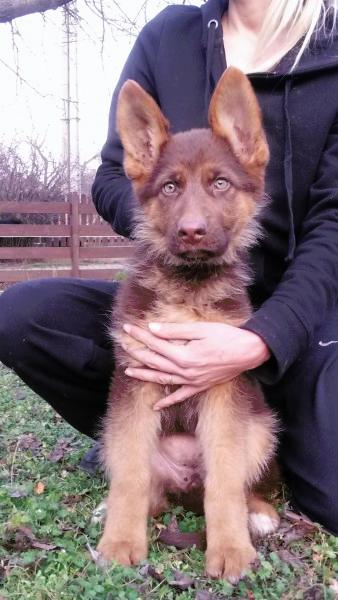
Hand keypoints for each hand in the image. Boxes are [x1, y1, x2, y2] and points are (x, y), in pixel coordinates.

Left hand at [122, 321, 269, 408]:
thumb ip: (175, 330)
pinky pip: (180, 396)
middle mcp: (185, 371)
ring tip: (129, 371)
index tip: (127, 328)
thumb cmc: (227, 336)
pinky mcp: (200, 386)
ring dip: (145, 375)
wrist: (248, 352)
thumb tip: (153, 328)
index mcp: (184, 355)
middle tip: (124, 345)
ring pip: (163, 379)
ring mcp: (192, 381)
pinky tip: (156, 405)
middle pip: (155, 361)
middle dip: (138, 353)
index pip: (155, 344)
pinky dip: (168, 402)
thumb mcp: (200, 329)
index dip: (140, 335)